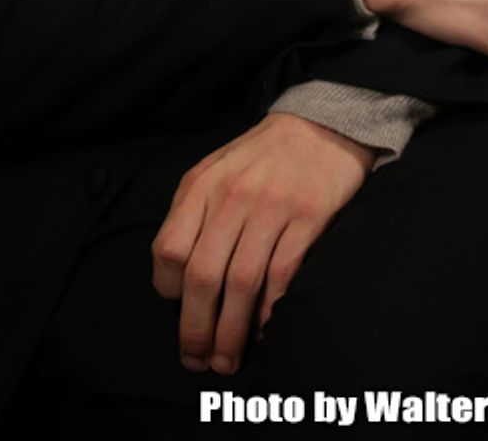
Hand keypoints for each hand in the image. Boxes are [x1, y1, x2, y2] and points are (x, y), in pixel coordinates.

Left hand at [151, 113, 373, 374]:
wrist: (319, 126)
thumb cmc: (261, 158)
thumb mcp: (215, 172)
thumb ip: (193, 214)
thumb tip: (175, 278)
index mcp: (202, 186)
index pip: (169, 248)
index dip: (168, 289)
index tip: (176, 309)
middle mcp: (232, 197)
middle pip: (202, 274)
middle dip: (195, 328)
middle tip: (197, 360)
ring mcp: (271, 208)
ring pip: (241, 283)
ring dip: (230, 332)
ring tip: (227, 361)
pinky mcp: (308, 218)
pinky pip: (282, 275)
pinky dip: (269, 311)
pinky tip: (263, 331)